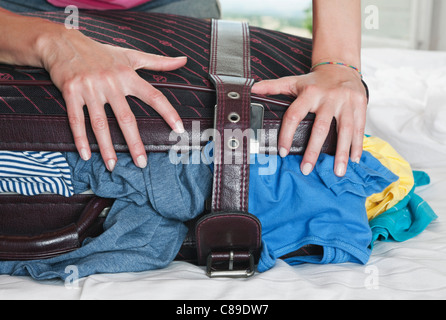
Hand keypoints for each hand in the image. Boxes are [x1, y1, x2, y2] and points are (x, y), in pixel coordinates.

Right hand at [40, 29, 186, 170]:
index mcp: (128, 75)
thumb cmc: (101, 53)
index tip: (179, 129)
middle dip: (134, 143)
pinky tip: (86, 155)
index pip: (153, 96)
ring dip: (106, 147)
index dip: (168, 112)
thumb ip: (158, 62)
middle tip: (142, 163)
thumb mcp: (131, 55)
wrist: (63, 42)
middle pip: (125, 118)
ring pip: (100, 123)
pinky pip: (76, 120)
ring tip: (113, 166)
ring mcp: (90, 88)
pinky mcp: (71, 92)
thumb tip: (184, 61)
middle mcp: (110, 82)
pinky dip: (80, 139)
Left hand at [252, 66, 367, 176]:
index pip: (294, 115)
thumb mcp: (294, 81)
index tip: (283, 152)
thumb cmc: (315, 81)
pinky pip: (359, 128)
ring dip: (341, 153)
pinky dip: (357, 145)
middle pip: (320, 127)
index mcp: (309, 93)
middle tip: (307, 169)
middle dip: (313, 150)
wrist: (341, 67)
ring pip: (345, 130)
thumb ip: (273, 87)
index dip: (287, 134)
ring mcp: (346, 102)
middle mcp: (328, 97)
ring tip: (338, 172)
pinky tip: (353, 160)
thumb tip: (252, 89)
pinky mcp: (360, 105)